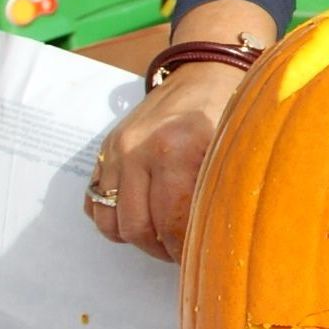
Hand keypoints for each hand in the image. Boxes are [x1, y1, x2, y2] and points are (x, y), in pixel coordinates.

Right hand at [86, 61, 246, 261]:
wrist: (205, 72)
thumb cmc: (228, 111)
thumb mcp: (233, 147)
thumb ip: (221, 190)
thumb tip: (216, 239)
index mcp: (177, 149)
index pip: (172, 221)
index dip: (183, 248)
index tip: (197, 256)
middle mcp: (139, 149)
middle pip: (137, 227)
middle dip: (160, 249)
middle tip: (180, 254)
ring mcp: (117, 150)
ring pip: (111, 221)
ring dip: (136, 238)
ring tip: (162, 239)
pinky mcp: (104, 150)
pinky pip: (95, 203)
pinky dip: (113, 219)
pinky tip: (141, 217)